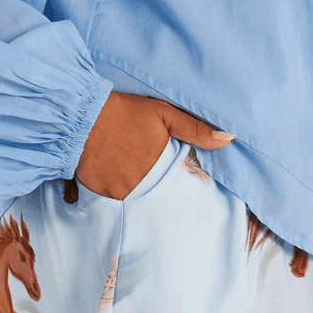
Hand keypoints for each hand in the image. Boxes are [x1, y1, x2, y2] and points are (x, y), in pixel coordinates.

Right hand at [74, 92, 231, 199]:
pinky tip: (117, 176)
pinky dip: (118, 191)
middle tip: (152, 176)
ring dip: (139, 191)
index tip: (178, 181)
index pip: (180, 186)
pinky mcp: (101, 193)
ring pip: (138, 198)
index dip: (180, 185)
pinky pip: (115, 200)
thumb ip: (195, 129)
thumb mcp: (164, 114)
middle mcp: (143, 183)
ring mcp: (121, 191)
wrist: (83, 115)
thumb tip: (229, 139)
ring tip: (134, 175)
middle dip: (159, 189)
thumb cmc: (126, 112)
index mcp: (162, 166)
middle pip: (158, 195)